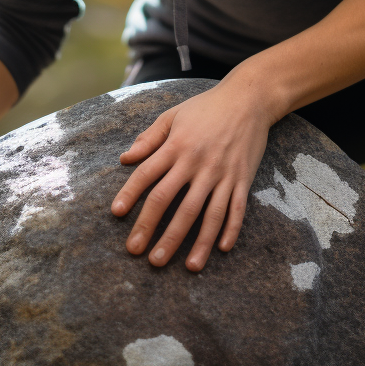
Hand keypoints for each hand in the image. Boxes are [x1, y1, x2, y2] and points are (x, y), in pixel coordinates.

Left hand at [110, 80, 272, 271]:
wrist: (248, 99)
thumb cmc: (206, 107)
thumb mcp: (173, 115)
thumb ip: (150, 138)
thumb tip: (125, 158)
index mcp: (177, 146)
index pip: (147, 174)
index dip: (131, 194)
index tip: (116, 214)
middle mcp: (197, 162)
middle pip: (172, 201)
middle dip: (155, 229)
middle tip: (141, 254)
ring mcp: (222, 173)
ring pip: (206, 213)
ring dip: (195, 242)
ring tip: (185, 266)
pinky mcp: (242, 179)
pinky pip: (236, 209)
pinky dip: (230, 229)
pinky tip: (221, 249)